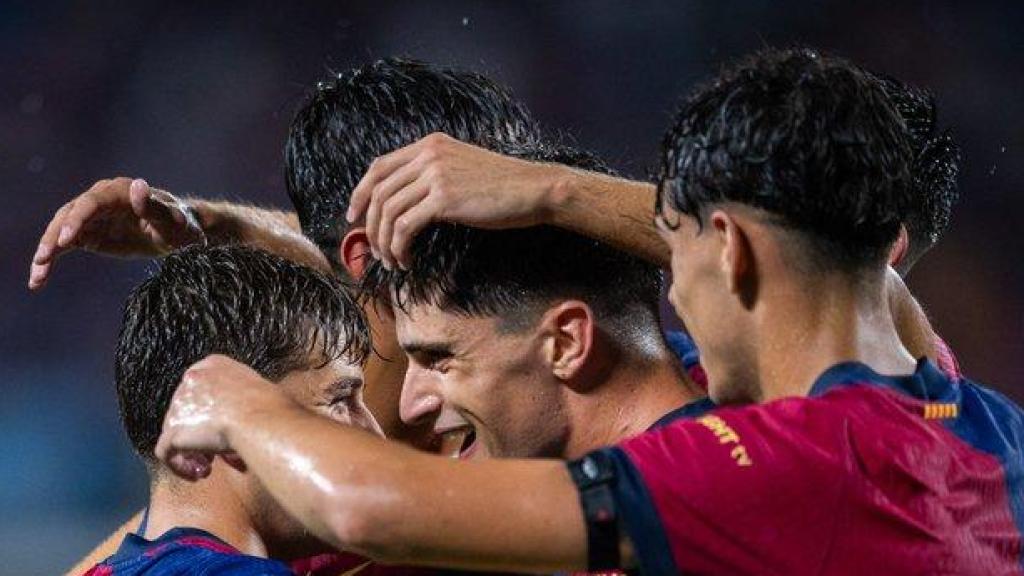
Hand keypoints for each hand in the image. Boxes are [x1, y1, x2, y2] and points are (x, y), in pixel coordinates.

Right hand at [29, 177, 204, 289]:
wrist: (181, 236)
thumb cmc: (181, 226)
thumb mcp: (173, 222)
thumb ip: (154, 207)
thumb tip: (137, 186)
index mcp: (121, 191)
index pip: (93, 202)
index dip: (77, 219)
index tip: (66, 240)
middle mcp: (101, 199)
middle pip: (69, 215)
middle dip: (54, 237)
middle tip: (43, 260)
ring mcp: (92, 216)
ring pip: (61, 230)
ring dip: (46, 252)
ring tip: (36, 276)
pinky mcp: (88, 233)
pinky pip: (64, 245)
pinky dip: (51, 260)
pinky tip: (38, 279)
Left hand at [154, 355, 285, 480]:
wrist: (262, 418)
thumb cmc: (271, 407)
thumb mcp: (257, 390)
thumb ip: (239, 397)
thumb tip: (237, 420)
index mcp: (213, 364)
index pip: (201, 390)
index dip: (209, 413)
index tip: (221, 429)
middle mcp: (191, 379)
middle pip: (187, 412)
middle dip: (201, 435)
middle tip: (217, 453)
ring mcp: (179, 404)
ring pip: (176, 432)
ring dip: (193, 451)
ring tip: (209, 467)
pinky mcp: (174, 430)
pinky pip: (166, 452)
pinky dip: (180, 466)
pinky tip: (198, 475)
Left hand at [347, 133, 564, 268]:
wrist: (535, 189)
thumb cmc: (503, 187)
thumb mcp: (462, 169)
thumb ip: (433, 176)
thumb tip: (404, 203)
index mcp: (429, 145)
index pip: (379, 166)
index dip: (360, 193)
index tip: (354, 217)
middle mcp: (428, 155)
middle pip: (378, 191)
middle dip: (370, 226)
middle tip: (374, 250)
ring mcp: (435, 174)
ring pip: (389, 212)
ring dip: (385, 242)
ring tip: (392, 262)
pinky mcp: (444, 199)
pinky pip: (406, 226)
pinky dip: (400, 248)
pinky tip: (407, 260)